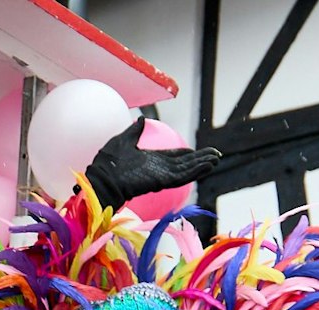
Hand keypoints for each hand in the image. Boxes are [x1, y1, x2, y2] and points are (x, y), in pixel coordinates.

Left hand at [81, 119, 220, 208]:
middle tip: (215, 156)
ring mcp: (161, 176)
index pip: (173, 157)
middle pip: (185, 164)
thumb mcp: (123, 141)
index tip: (197, 151)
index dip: (186, 154)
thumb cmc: (107, 163)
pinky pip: (182, 176)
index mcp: (151, 160)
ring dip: (202, 165)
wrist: (102, 178)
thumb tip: (140, 119)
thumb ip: (134, 132)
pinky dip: (195, 172)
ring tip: (216, 160)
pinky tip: (207, 167)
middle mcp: (158, 169)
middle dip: (200, 160)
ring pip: (187, 170)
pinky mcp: (162, 181)